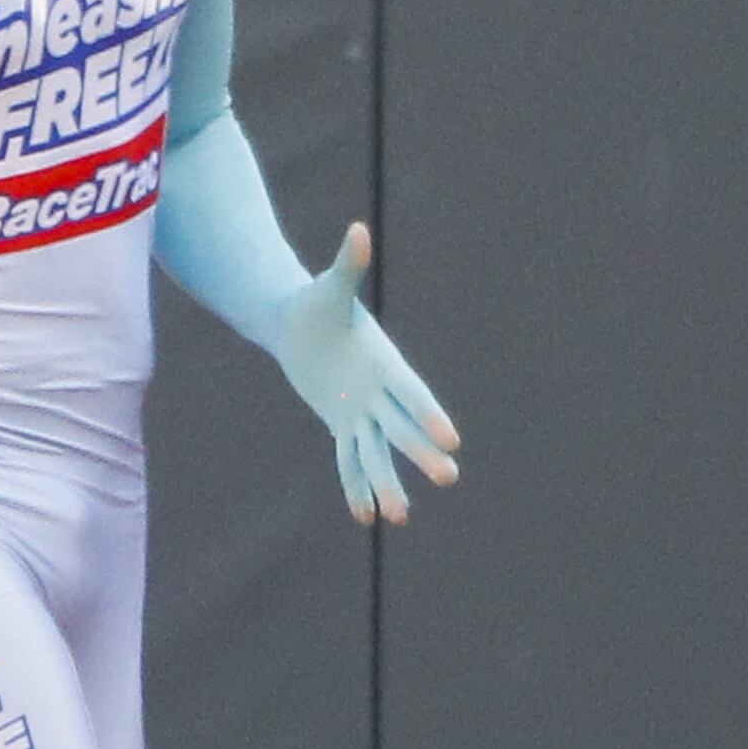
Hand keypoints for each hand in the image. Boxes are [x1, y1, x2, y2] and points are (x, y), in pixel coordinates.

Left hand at [274, 223, 462, 523]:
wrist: (295, 320)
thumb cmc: (316, 301)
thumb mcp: (330, 286)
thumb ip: (348, 263)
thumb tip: (359, 231)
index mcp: (385, 364)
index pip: (412, 394)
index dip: (430, 415)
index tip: (452, 439)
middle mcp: (378, 392)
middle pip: (403, 429)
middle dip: (421, 454)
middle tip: (447, 478)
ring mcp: (361, 411)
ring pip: (376, 453)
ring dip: (387, 483)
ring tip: (399, 517)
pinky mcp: (341, 422)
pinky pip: (350, 459)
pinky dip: (355, 484)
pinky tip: (366, 515)